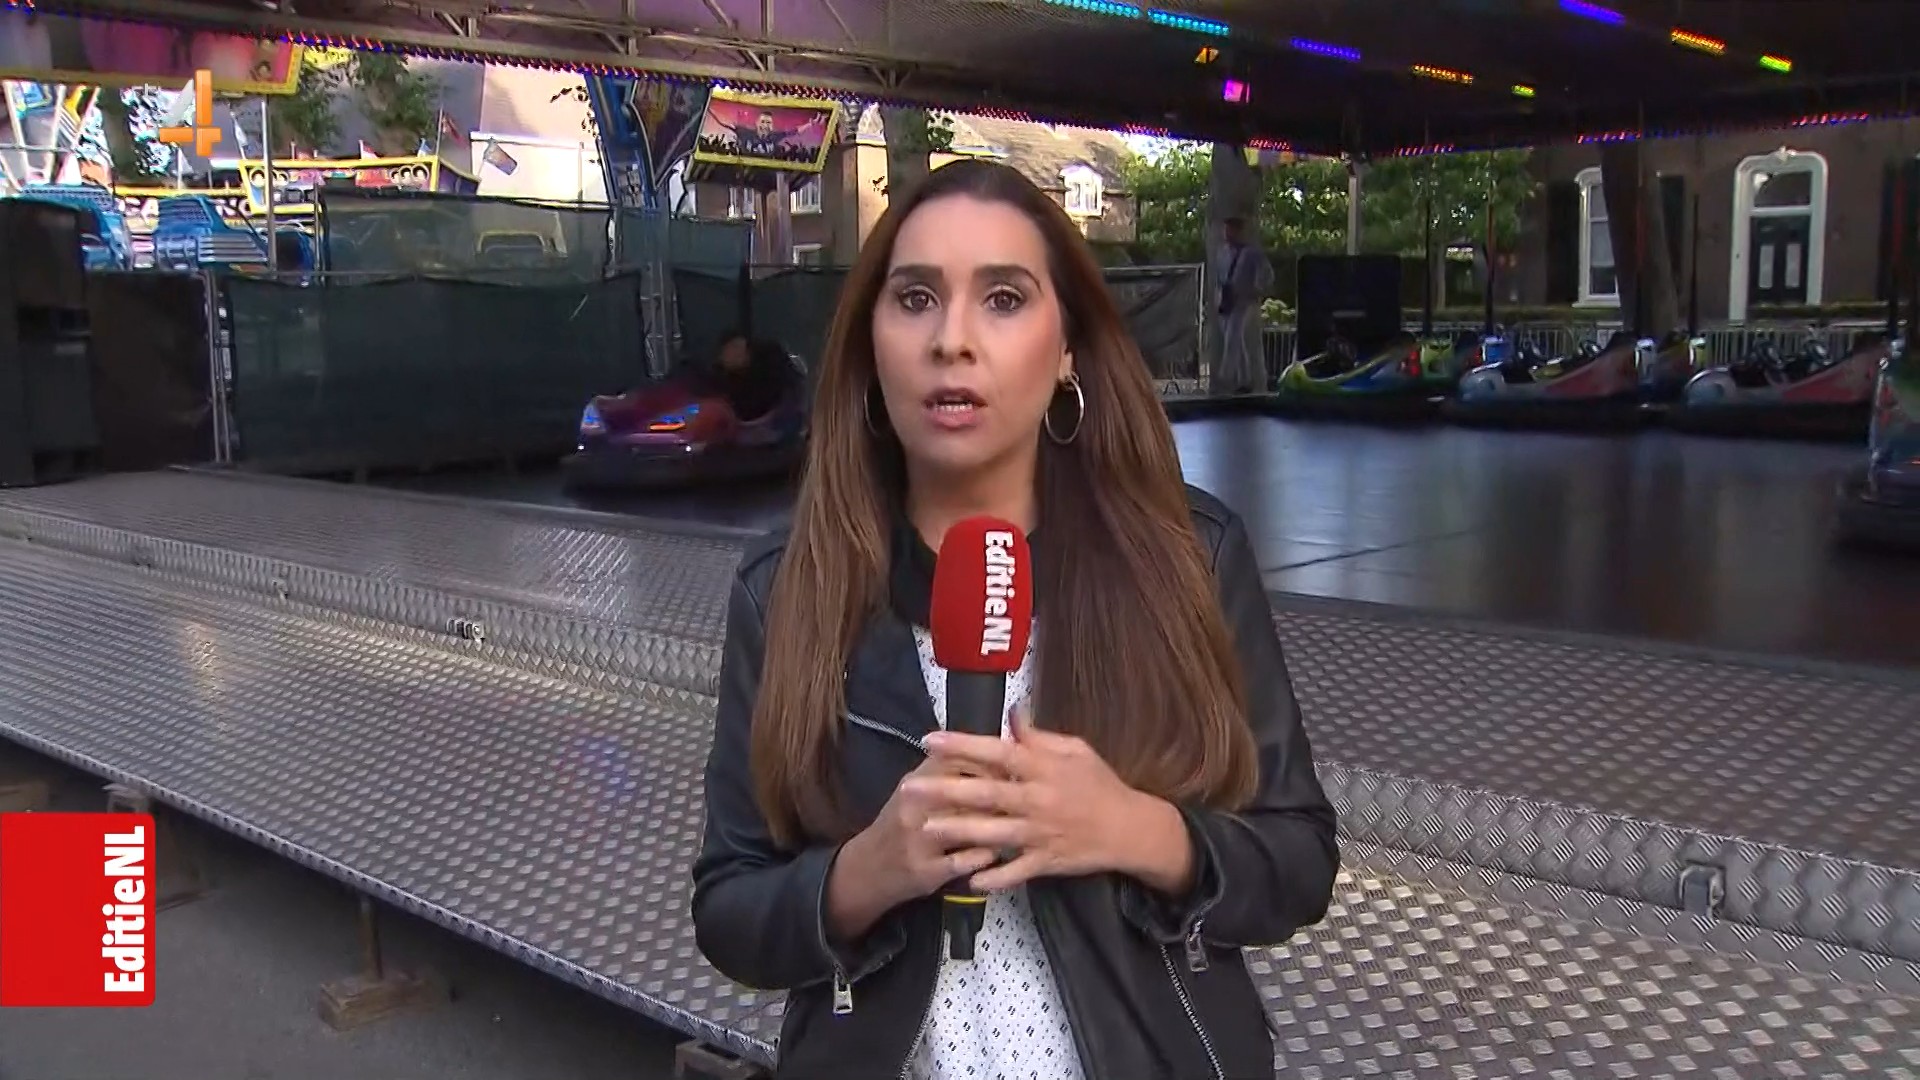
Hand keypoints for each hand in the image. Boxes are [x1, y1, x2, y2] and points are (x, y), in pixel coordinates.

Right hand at [842, 756, 1000, 913]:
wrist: (867, 869)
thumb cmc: (900, 824)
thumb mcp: (915, 789)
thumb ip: (947, 769)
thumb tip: (988, 750)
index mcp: (915, 780)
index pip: (960, 759)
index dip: (992, 763)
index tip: (1012, 768)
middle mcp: (914, 805)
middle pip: (968, 791)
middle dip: (1000, 794)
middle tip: (1021, 797)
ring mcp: (919, 839)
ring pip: (968, 826)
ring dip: (996, 825)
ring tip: (1014, 825)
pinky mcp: (925, 870)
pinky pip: (964, 861)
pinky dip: (984, 856)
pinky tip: (996, 853)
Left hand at [910, 708, 1192, 893]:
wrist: (1130, 829)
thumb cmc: (1100, 784)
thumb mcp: (1076, 750)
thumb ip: (1039, 736)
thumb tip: (1012, 712)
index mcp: (1044, 769)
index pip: (998, 752)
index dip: (963, 745)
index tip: (930, 739)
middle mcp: (1038, 800)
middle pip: (987, 794)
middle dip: (946, 790)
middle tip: (910, 787)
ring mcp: (1041, 833)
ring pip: (994, 834)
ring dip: (959, 832)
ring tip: (925, 828)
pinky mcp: (1046, 861)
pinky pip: (1015, 872)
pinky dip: (993, 877)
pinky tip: (967, 878)